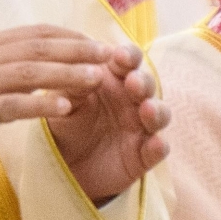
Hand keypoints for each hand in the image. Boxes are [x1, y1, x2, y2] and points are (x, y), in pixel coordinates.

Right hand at [0, 26, 121, 183]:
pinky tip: (65, 108)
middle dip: (77, 50)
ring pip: (29, 73)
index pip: (37, 33)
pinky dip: (41, 105)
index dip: (71, 37)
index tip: (100, 44)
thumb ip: (14, 65)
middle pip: (38, 48)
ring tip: (97, 79)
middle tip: (108, 56)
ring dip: (66, 74)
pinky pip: (12, 105)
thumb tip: (55, 58)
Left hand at [44, 50, 168, 202]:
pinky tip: (156, 143)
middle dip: (142, 82)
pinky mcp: (143, 155)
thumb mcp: (63, 103)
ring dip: (156, 110)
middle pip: (146, 85)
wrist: (61, 163)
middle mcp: (131, 100)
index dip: (128, 56)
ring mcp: (140, 127)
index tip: (120, 56)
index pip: (127, 61)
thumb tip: (86, 69)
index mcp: (112, 79)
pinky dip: (159, 146)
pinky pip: (157, 149)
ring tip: (147, 109)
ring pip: (159, 114)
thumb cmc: (64, 122)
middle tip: (133, 82)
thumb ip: (74, 86)